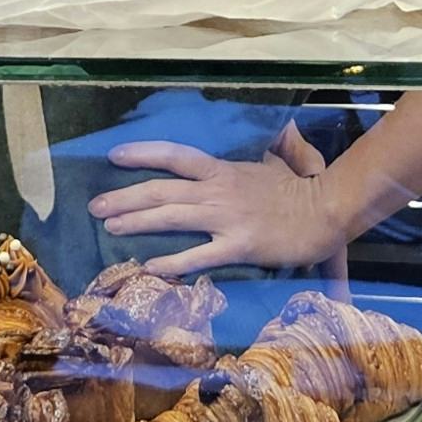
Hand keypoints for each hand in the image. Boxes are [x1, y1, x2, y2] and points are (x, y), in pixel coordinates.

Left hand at [98, 123, 361, 278]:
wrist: (327, 209)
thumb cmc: (299, 190)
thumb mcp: (267, 168)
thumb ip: (244, 171)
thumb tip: (234, 169)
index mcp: (223, 171)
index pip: (175, 156)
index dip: (143, 154)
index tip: (114, 156)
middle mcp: (218, 191)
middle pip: (162, 190)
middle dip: (124, 197)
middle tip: (95, 206)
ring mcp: (226, 217)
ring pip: (172, 217)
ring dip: (136, 222)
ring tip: (109, 230)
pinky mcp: (239, 245)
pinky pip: (199, 254)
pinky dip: (172, 260)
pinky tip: (150, 267)